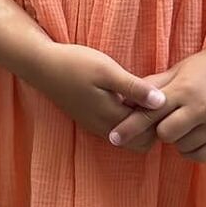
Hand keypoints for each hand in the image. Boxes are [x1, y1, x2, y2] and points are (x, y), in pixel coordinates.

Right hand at [28, 40, 166, 137]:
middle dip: (153, 126)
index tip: (164, 97)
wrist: (41, 65)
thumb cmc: (75, 64)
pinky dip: (127, 118)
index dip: (160, 120)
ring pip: (129, 137)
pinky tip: (129, 97)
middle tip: (156, 99)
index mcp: (111, 118)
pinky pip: (117, 128)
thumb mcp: (108, 71)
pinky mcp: (90, 119)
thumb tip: (162, 102)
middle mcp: (104, 128)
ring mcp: (96, 126)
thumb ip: (135, 88)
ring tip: (143, 96)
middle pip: (141, 142)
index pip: (149, 134)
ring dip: (139, 122)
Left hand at [111, 44, 205, 162]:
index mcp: (184, 89)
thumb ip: (152, 86)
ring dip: (178, 140)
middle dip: (160, 130)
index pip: (150, 112)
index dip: (129, 127)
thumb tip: (123, 99)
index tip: (113, 138)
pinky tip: (195, 135)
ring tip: (186, 122)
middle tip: (167, 119)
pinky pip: (201, 156)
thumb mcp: (178, 70)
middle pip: (165, 134)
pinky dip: (192, 149)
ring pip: (182, 147)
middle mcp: (201, 107)